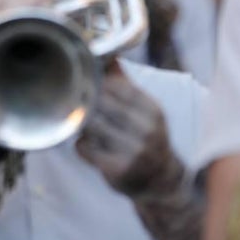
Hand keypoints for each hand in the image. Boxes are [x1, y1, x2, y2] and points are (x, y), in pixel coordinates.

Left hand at [75, 61, 184, 200]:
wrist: (162, 182)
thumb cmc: (145, 139)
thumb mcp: (145, 112)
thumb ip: (126, 86)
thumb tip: (111, 57)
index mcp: (154, 111)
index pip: (118, 87)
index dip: (98, 83)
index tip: (86, 83)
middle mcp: (147, 130)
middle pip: (101, 104)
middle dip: (87, 103)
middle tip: (77, 103)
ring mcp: (134, 151)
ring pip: (91, 124)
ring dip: (82, 124)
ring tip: (84, 126)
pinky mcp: (118, 169)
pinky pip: (84, 147)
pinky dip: (81, 145)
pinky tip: (88, 146)